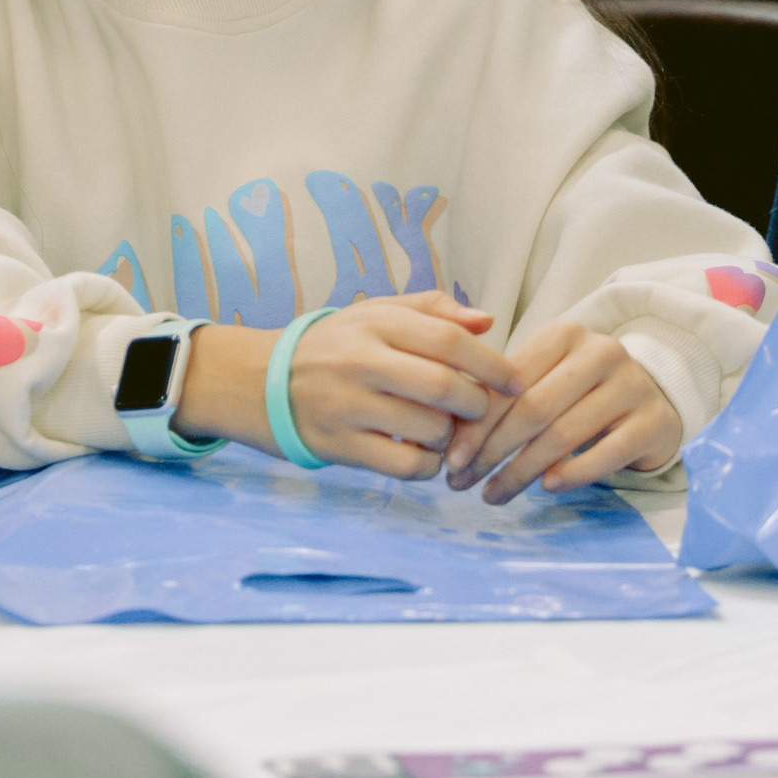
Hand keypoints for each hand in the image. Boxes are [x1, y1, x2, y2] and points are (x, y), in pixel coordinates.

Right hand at [279, 291, 524, 478]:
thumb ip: (432, 310)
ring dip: (452, 436)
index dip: (492, 363)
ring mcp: (347, 405)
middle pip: (443, 387)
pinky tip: (423, 453)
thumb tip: (487, 322)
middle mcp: (359, 361)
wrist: (263, 381)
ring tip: (443, 429)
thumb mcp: (375, 314)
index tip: (514, 381)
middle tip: (478, 409)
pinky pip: (406, 466)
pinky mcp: (339, 445)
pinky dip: (429, 465)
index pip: (447, 340)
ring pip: (429, 430)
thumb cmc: (335, 346)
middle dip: (477, 404)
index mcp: (373, 323)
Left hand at [442, 321, 682, 502]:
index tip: (449, 459)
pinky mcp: (655, 421)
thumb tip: (447, 435)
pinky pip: (607, 453)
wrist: (652, 398)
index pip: (508, 384)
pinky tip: (545, 488)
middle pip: (533, 409)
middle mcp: (599, 352)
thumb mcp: (541, 378)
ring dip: (522, 471)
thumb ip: (500, 395)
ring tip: (493, 494)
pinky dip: (573, 473)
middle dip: (491, 451)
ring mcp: (632, 385)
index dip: (475, 424)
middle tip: (462, 482)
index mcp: (562, 335)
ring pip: (564, 434)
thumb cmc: (579, 391)